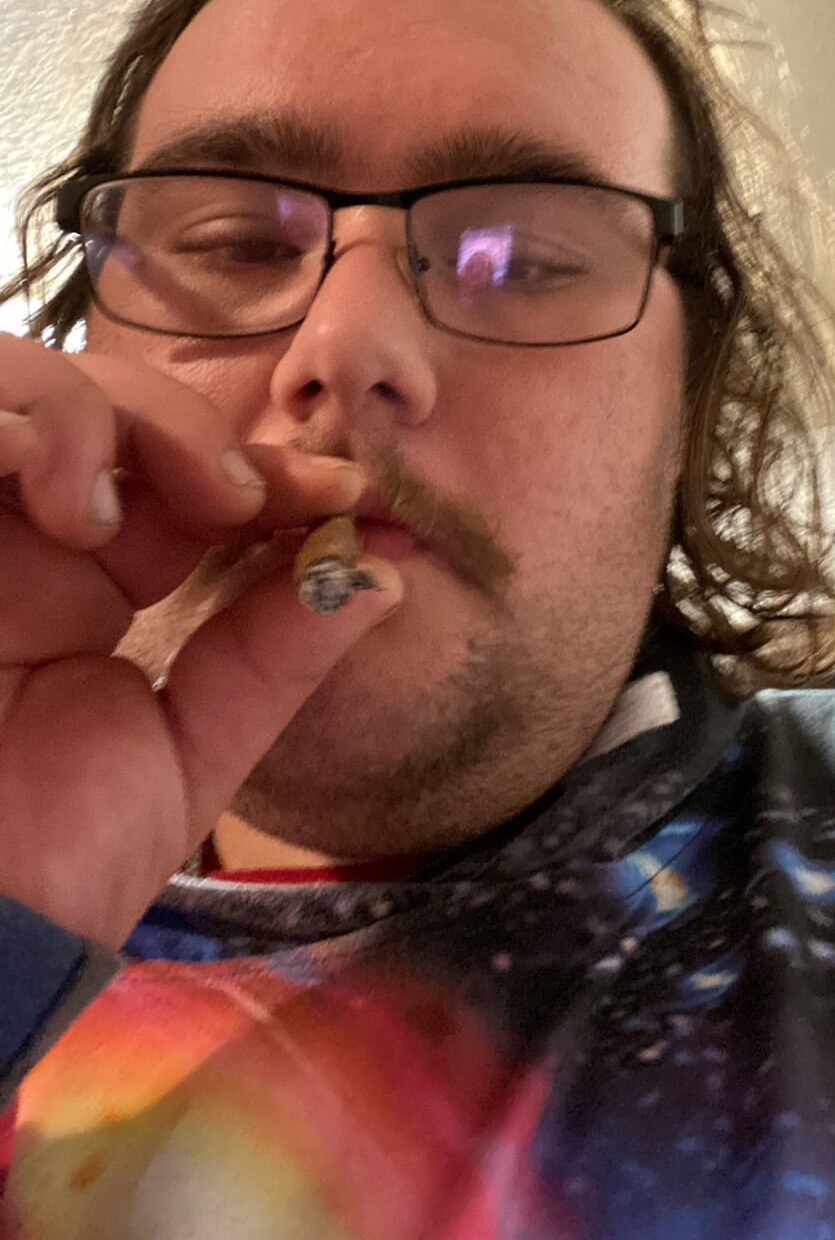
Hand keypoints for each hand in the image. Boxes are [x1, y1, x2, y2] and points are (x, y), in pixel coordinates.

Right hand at [0, 333, 403, 948]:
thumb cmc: (58, 861)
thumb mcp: (193, 751)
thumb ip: (280, 652)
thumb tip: (391, 567)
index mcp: (96, 584)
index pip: (188, 475)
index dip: (271, 466)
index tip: (349, 492)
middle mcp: (27, 539)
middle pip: (102, 399)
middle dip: (183, 427)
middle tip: (232, 501)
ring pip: (17, 378)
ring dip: (88, 414)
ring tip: (108, 515)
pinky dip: (10, 424)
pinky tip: (56, 498)